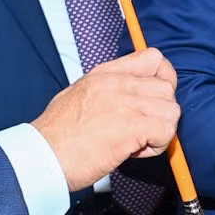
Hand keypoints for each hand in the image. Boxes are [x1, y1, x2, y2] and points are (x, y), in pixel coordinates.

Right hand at [33, 50, 180, 192]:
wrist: (42, 156)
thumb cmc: (57, 135)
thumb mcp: (80, 95)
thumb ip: (109, 88)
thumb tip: (134, 92)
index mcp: (105, 74)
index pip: (154, 58)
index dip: (163, 79)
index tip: (154, 100)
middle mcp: (117, 84)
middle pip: (168, 89)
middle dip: (160, 113)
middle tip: (139, 129)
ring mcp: (125, 103)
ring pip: (172, 112)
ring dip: (160, 132)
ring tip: (135, 142)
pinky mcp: (132, 127)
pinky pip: (165, 132)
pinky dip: (155, 147)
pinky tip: (133, 152)